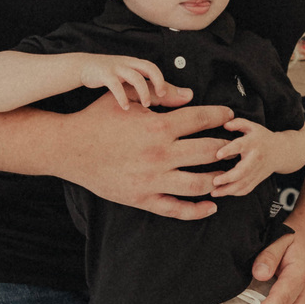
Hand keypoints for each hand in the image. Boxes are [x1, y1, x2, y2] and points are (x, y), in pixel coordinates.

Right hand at [61, 90, 235, 219]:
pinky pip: (176, 209)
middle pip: (209, 152)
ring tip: (226, 175)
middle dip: (227, 148)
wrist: (69, 148)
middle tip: (235, 147)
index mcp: (158, 126)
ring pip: (199, 183)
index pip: (202, 119)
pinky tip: (211, 205)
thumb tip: (190, 94)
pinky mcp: (143, 198)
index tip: (229, 116)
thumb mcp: (128, 98)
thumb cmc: (97, 119)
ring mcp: (153, 179)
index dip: (220, 115)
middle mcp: (160, 154)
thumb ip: (160, 94)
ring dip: (218, 179)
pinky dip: (198, 210)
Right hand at [75, 53, 168, 110]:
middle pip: (148, 68)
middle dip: (158, 82)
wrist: (83, 66)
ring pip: (135, 77)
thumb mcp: (125, 73)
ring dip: (143, 92)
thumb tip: (158, 91)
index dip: (161, 79)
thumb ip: (139, 79)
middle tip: (161, 97)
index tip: (165, 94)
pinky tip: (126, 107)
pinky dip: (123, 97)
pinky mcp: (104, 74)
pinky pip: (116, 86)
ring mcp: (116, 68)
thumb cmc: (108, 73)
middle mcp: (127, 63)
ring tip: (146, 105)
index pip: (152, 67)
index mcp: (133, 63)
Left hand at [211, 119, 279, 195]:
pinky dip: (235, 193)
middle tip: (214, 181)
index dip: (229, 150)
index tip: (217, 155)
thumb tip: (225, 125)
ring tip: (214, 192)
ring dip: (228, 190)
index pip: (240, 146)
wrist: (281, 152)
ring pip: (244, 184)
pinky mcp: (258, 180)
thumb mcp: (252, 126)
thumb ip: (238, 123)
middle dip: (228, 178)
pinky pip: (247, 189)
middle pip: (243, 171)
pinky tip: (223, 193)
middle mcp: (256, 158)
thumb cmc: (262, 137)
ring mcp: (257, 171)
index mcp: (253, 143)